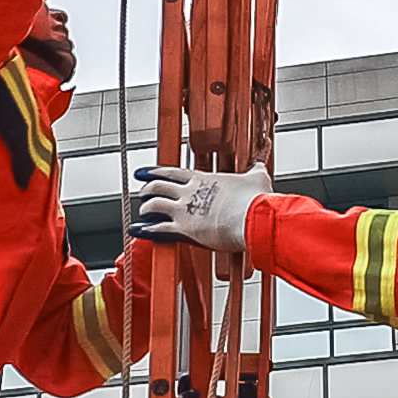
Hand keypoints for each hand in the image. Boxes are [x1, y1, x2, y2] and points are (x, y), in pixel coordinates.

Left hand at [128, 162, 271, 253]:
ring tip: (142, 211)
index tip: (145, 172)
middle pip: (159, 187)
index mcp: (204, 180)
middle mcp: (190, 192)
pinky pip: (159, 229)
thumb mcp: (257, 179)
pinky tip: (138, 230)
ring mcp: (185, 210)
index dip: (156, 171)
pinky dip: (146, 230)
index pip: (173, 172)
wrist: (254, 218)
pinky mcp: (185, 229)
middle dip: (147, 189)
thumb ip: (255, 172)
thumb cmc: (255, 201)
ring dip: (146, 208)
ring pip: (155, 205)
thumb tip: (259, 167)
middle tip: (142, 190)